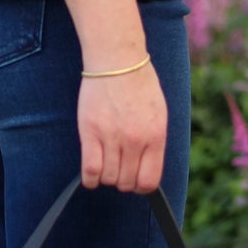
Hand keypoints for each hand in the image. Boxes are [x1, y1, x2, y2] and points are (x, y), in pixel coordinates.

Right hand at [77, 60, 167, 193]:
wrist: (117, 61)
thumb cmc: (139, 84)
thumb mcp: (158, 113)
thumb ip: (154, 141)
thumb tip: (147, 167)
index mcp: (156, 136)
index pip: (150, 180)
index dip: (141, 186)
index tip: (135, 181)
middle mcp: (135, 140)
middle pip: (127, 182)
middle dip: (122, 181)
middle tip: (118, 169)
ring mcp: (112, 137)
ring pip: (109, 178)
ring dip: (106, 177)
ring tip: (105, 165)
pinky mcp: (90, 132)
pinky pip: (90, 169)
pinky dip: (89, 179)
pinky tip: (90, 175)